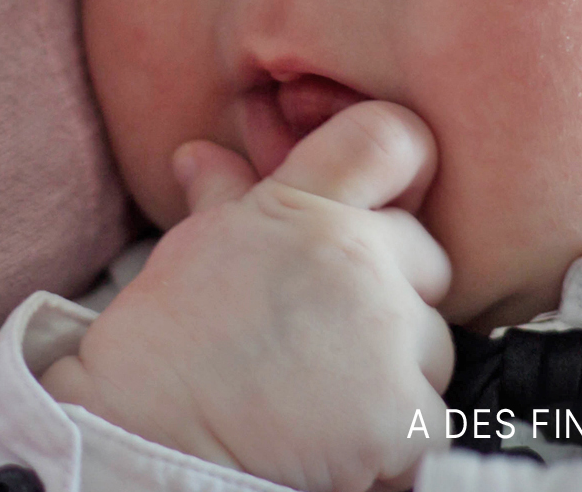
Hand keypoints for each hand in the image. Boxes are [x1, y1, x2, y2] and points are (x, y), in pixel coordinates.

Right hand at [42, 101, 453, 491]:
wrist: (147, 431)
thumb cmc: (168, 339)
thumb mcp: (195, 246)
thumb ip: (224, 194)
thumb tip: (203, 154)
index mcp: (306, 205)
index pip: (392, 140)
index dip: (404, 168)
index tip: (388, 203)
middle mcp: (356, 258)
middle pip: (429, 265)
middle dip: (395, 300)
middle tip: (328, 338)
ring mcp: (384, 335)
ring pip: (434, 350)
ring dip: (396, 377)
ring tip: (324, 396)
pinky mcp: (399, 412)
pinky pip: (429, 422)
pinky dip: (393, 440)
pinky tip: (334, 441)